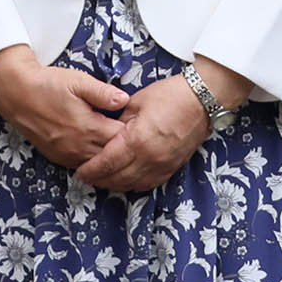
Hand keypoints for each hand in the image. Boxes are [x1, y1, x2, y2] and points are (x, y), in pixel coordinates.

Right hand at [0, 47, 128, 169]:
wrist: (16, 94)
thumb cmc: (47, 84)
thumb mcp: (78, 81)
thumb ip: (103, 93)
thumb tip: (125, 100)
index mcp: (88, 127)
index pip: (122, 139)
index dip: (134, 133)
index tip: (142, 125)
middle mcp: (78, 146)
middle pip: (112, 156)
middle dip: (125, 149)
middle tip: (136, 138)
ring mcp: (67, 155)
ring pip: (98, 165)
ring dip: (110, 158)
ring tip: (121, 148)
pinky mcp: (57, 157)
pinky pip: (82, 166)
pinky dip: (94, 162)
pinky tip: (100, 153)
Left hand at [74, 76, 209, 192]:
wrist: (201, 100)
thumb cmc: (169, 95)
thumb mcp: (135, 102)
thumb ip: (118, 120)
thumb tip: (106, 132)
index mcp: (137, 140)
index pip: (107, 163)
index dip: (91, 170)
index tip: (79, 173)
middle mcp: (149, 158)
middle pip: (117, 178)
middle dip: (99, 180)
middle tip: (86, 178)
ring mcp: (162, 165)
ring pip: (132, 185)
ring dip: (115, 185)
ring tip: (102, 180)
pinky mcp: (172, 168)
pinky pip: (149, 184)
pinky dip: (134, 185)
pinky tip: (126, 180)